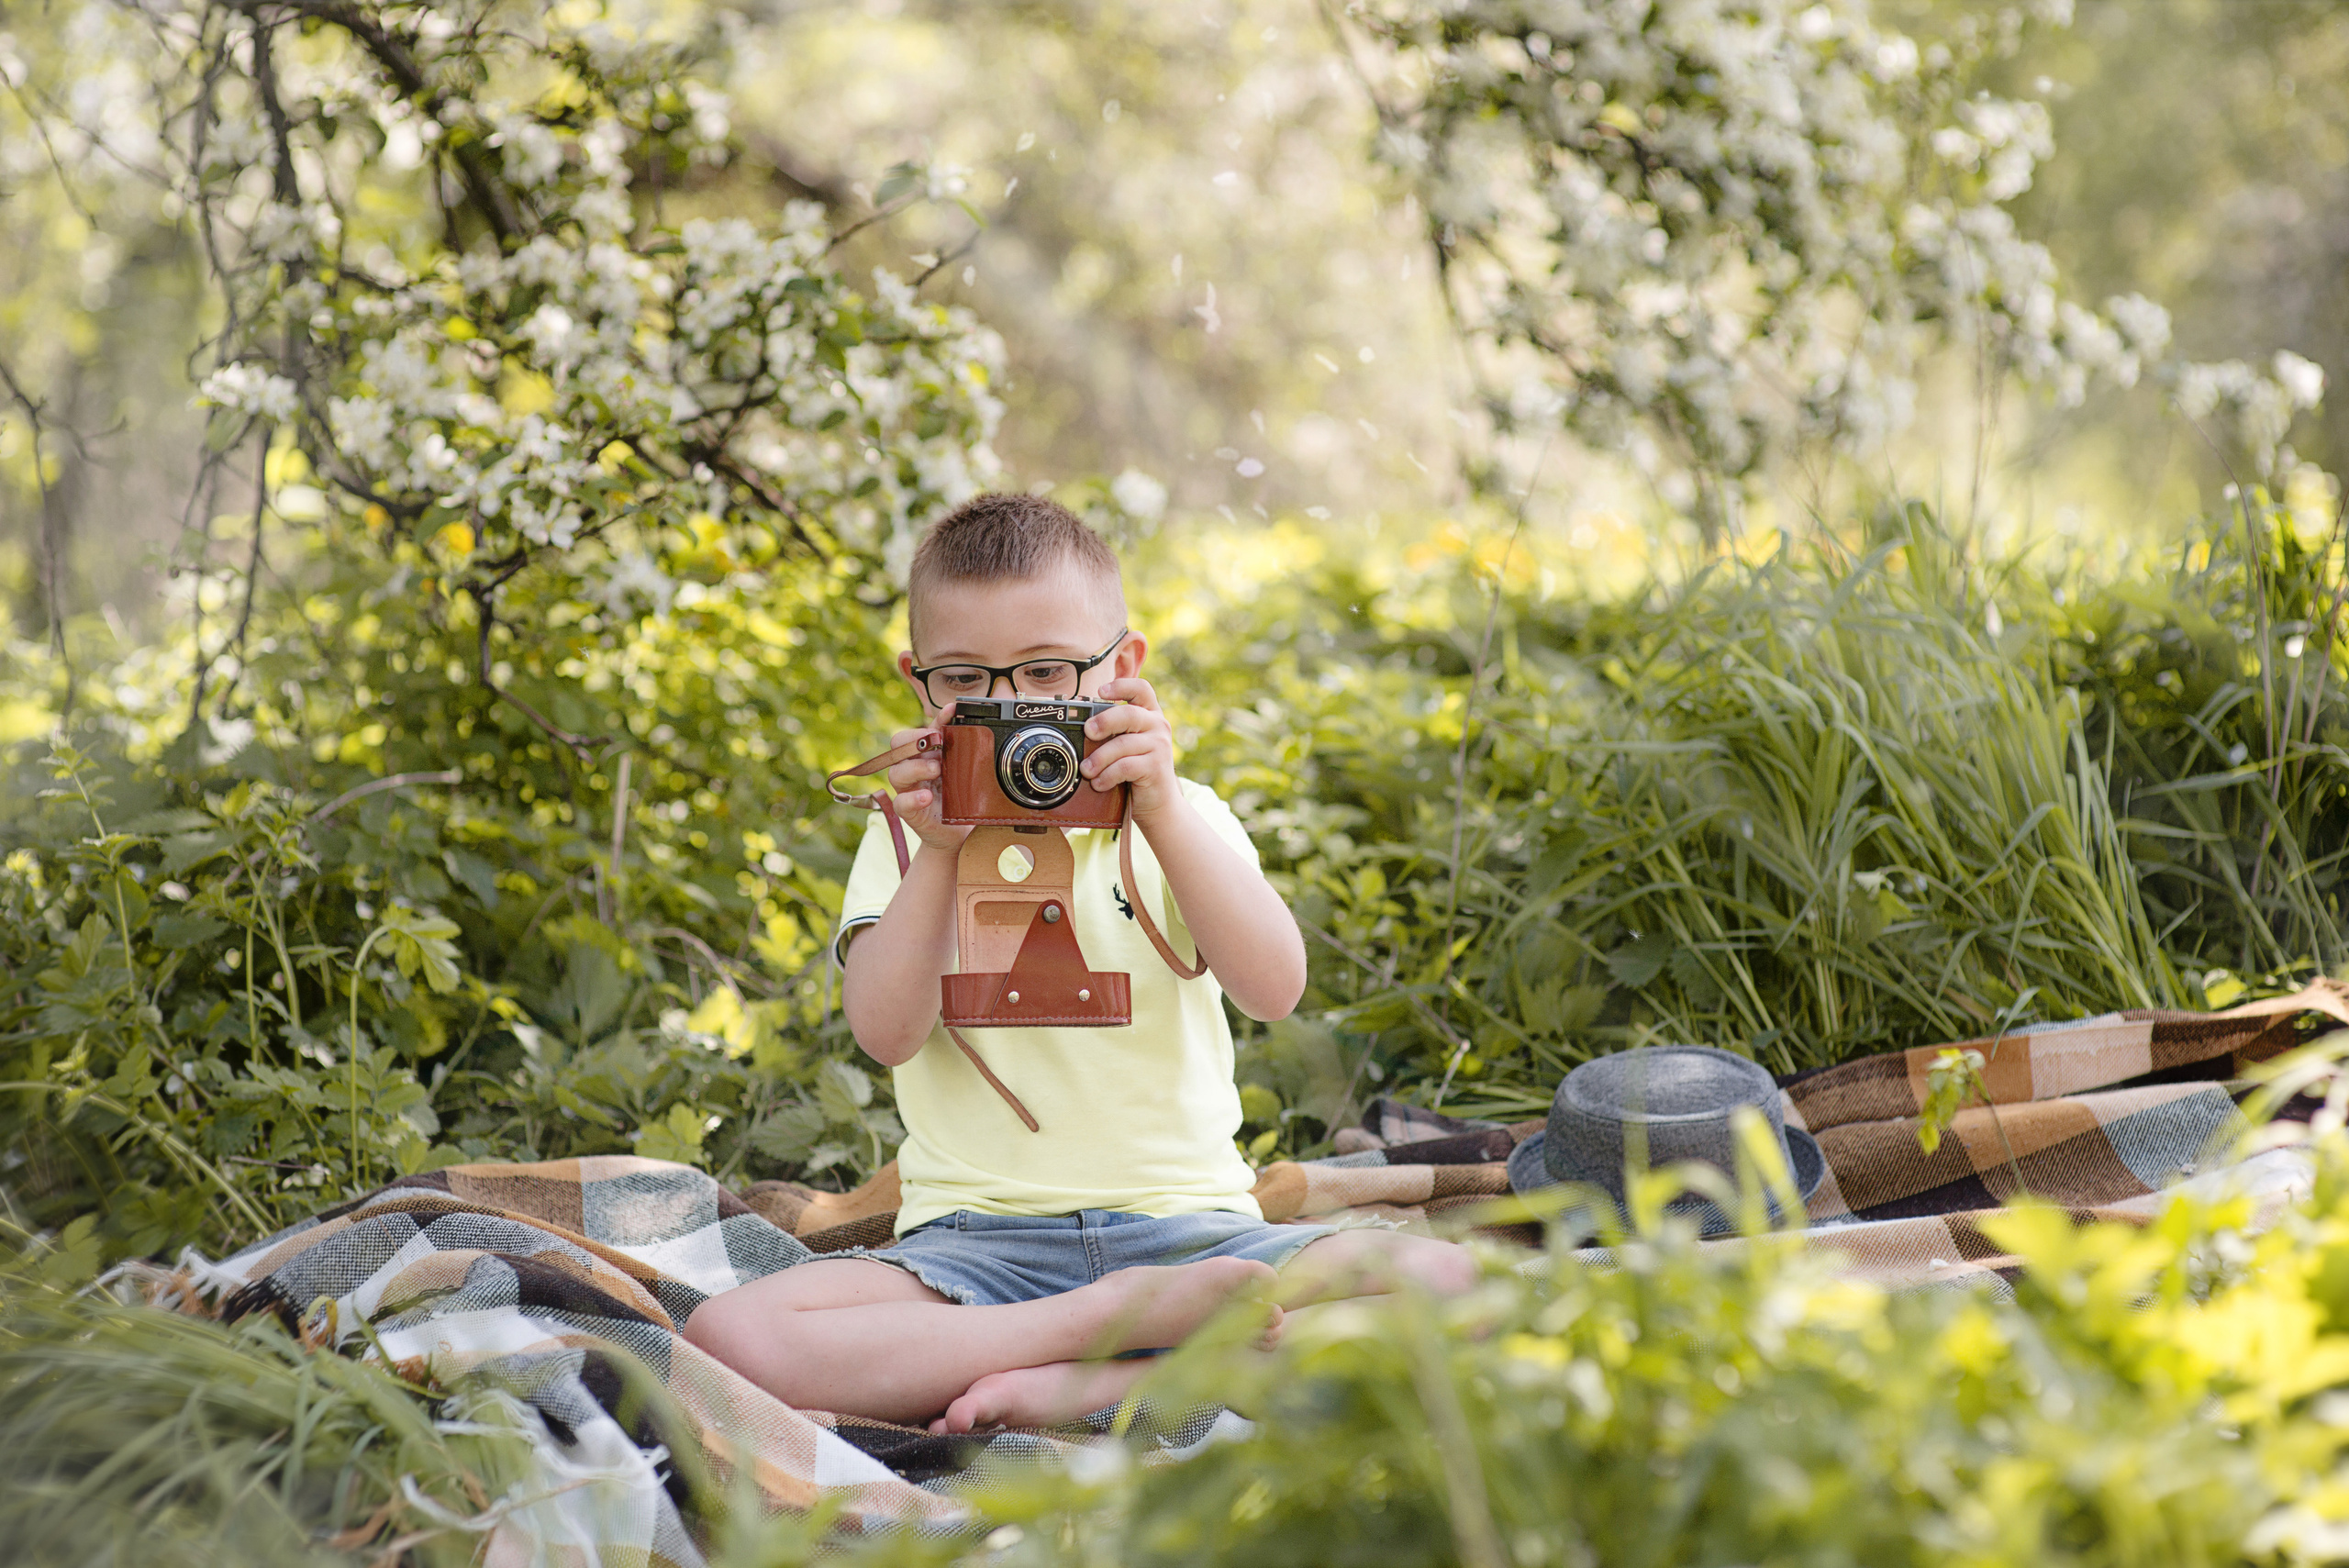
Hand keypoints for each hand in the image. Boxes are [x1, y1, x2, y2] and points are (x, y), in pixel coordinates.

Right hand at [883, 707, 970, 851]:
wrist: (959, 833)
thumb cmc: (959, 799)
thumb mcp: (963, 772)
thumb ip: (961, 751)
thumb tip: (971, 725)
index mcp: (925, 755)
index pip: (921, 730)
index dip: (935, 719)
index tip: (953, 711)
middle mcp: (913, 769)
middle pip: (898, 745)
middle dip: (917, 741)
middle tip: (939, 747)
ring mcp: (909, 790)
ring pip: (896, 772)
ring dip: (916, 767)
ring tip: (936, 770)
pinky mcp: (909, 812)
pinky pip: (901, 802)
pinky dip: (913, 798)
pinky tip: (927, 796)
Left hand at [1083, 677, 1179, 819]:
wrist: (1158, 802)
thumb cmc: (1136, 771)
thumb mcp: (1126, 745)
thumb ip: (1113, 732)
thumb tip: (1081, 726)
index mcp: (1150, 714)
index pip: (1141, 689)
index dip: (1121, 686)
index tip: (1101, 691)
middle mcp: (1158, 726)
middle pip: (1129, 714)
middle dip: (1104, 721)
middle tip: (1088, 732)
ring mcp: (1160, 746)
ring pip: (1122, 744)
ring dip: (1099, 758)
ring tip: (1086, 770)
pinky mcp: (1156, 767)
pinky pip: (1125, 767)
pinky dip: (1107, 776)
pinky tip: (1099, 783)